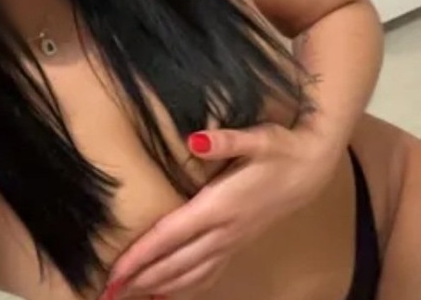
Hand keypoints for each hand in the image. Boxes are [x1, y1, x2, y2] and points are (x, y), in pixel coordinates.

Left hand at [103, 122, 342, 299]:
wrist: (312, 168)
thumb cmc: (281, 150)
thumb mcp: (257, 138)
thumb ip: (225, 140)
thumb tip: (193, 140)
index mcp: (220, 205)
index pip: (171, 235)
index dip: (141, 255)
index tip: (115, 273)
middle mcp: (224, 230)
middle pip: (176, 263)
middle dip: (142, 279)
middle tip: (109, 293)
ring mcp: (234, 241)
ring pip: (192, 274)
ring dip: (161, 287)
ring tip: (132, 297)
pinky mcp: (241, 243)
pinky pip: (210, 273)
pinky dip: (188, 288)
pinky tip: (171, 295)